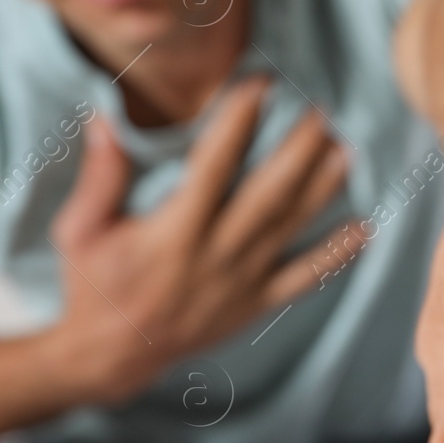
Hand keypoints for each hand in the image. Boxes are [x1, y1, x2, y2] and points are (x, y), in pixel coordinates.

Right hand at [47, 77, 357, 404]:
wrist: (111, 359)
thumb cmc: (93, 286)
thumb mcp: (80, 231)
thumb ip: (99, 178)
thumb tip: (103, 120)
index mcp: (173, 233)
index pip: (214, 165)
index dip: (239, 121)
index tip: (260, 84)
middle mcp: (214, 255)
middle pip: (268, 194)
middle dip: (298, 150)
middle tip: (320, 111)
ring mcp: (240, 282)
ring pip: (290, 228)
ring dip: (322, 189)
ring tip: (346, 150)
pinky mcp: (254, 305)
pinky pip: (302, 279)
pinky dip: (335, 256)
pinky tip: (363, 229)